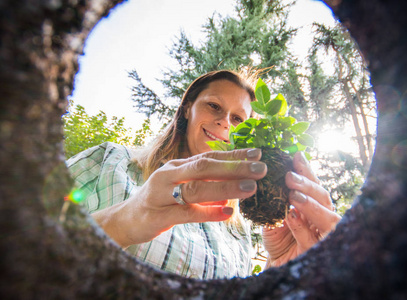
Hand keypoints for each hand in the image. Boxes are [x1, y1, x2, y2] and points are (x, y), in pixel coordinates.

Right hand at [93, 149, 266, 247]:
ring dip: (225, 187)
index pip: (209, 157)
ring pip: (196, 188)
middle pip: (205, 167)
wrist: (125, 219)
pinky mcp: (158, 215)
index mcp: (177, 166)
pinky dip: (207, 213)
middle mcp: (169, 175)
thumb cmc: (158, 202)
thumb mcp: (181, 189)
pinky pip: (185, 213)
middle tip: (261, 168)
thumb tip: (232, 190)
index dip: (234, 155)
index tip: (258, 153)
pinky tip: (227, 213)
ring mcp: (162, 194)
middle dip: (234, 167)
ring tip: (250, 188)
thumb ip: (204, 187)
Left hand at [262, 151, 340, 267]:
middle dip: (308, 185)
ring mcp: (323, 235)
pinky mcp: (317, 253)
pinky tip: (290, 217)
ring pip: (328, 217)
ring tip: (293, 196)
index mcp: (313, 206)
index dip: (306, 170)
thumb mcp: (272, 216)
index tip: (296, 155)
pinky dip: (302, 228)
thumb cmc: (279, 239)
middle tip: (289, 176)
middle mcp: (322, 218)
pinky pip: (314, 239)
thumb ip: (274, 200)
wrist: (277, 265)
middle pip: (324, 197)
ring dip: (311, 205)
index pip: (313, 185)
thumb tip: (265, 175)